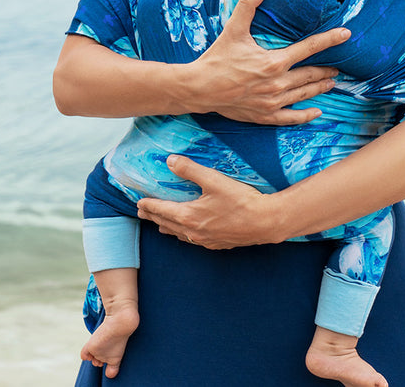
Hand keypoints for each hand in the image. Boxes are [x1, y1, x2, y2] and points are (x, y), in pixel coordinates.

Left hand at [137, 156, 286, 248]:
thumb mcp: (214, 180)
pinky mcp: (217, 244)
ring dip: (168, 228)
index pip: (161, 210)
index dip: (148, 206)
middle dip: (153, 217)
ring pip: (179, 235)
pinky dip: (184, 235)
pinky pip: (193, 241)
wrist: (265, 222)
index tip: (138, 203)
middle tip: (143, 213)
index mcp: (188, 215)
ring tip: (161, 225)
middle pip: (166, 224)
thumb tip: (170, 161)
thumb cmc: (241, 201)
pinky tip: (189, 234)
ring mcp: (205, 240)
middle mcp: (193, 231)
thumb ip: (191, 170)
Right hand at [188, 0, 349, 124]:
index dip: (329, 39)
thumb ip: (248, 5)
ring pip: (304, 95)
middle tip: (339, 65)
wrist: (199, 88)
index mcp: (273, 62)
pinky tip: (317, 111)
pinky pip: (290, 118)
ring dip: (320, 88)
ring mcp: (272, 102)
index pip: (309, 48)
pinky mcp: (264, 115)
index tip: (346, 34)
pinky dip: (305, 115)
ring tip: (332, 82)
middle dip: (326, 69)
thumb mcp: (233, 29)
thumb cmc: (216, 59)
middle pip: (311, 75)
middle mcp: (278, 84)